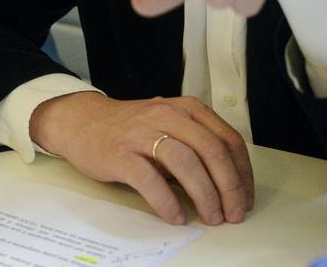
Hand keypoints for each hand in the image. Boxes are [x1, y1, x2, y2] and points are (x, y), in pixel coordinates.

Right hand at [30, 91, 253, 225]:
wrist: (82, 121)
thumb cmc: (131, 129)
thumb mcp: (169, 124)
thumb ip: (196, 145)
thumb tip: (227, 185)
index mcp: (186, 108)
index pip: (227, 139)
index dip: (242, 173)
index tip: (244, 197)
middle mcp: (167, 115)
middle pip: (211, 151)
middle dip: (229, 187)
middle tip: (233, 213)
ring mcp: (142, 133)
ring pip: (186, 163)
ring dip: (205, 195)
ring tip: (211, 217)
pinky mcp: (120, 154)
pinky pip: (151, 180)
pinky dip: (168, 202)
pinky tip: (175, 215)